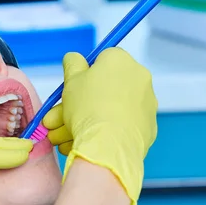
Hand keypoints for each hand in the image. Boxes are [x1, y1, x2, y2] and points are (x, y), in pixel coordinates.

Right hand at [42, 49, 157, 204]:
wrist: (108, 146)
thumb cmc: (87, 108)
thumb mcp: (71, 80)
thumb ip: (72, 64)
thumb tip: (75, 58)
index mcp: (121, 60)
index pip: (102, 61)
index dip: (84, 77)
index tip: (72, 91)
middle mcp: (139, 78)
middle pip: (104, 90)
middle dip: (77, 107)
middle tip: (57, 122)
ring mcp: (147, 105)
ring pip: (110, 111)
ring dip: (86, 123)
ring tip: (62, 140)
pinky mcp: (148, 128)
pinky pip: (122, 127)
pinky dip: (106, 134)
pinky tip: (85, 144)